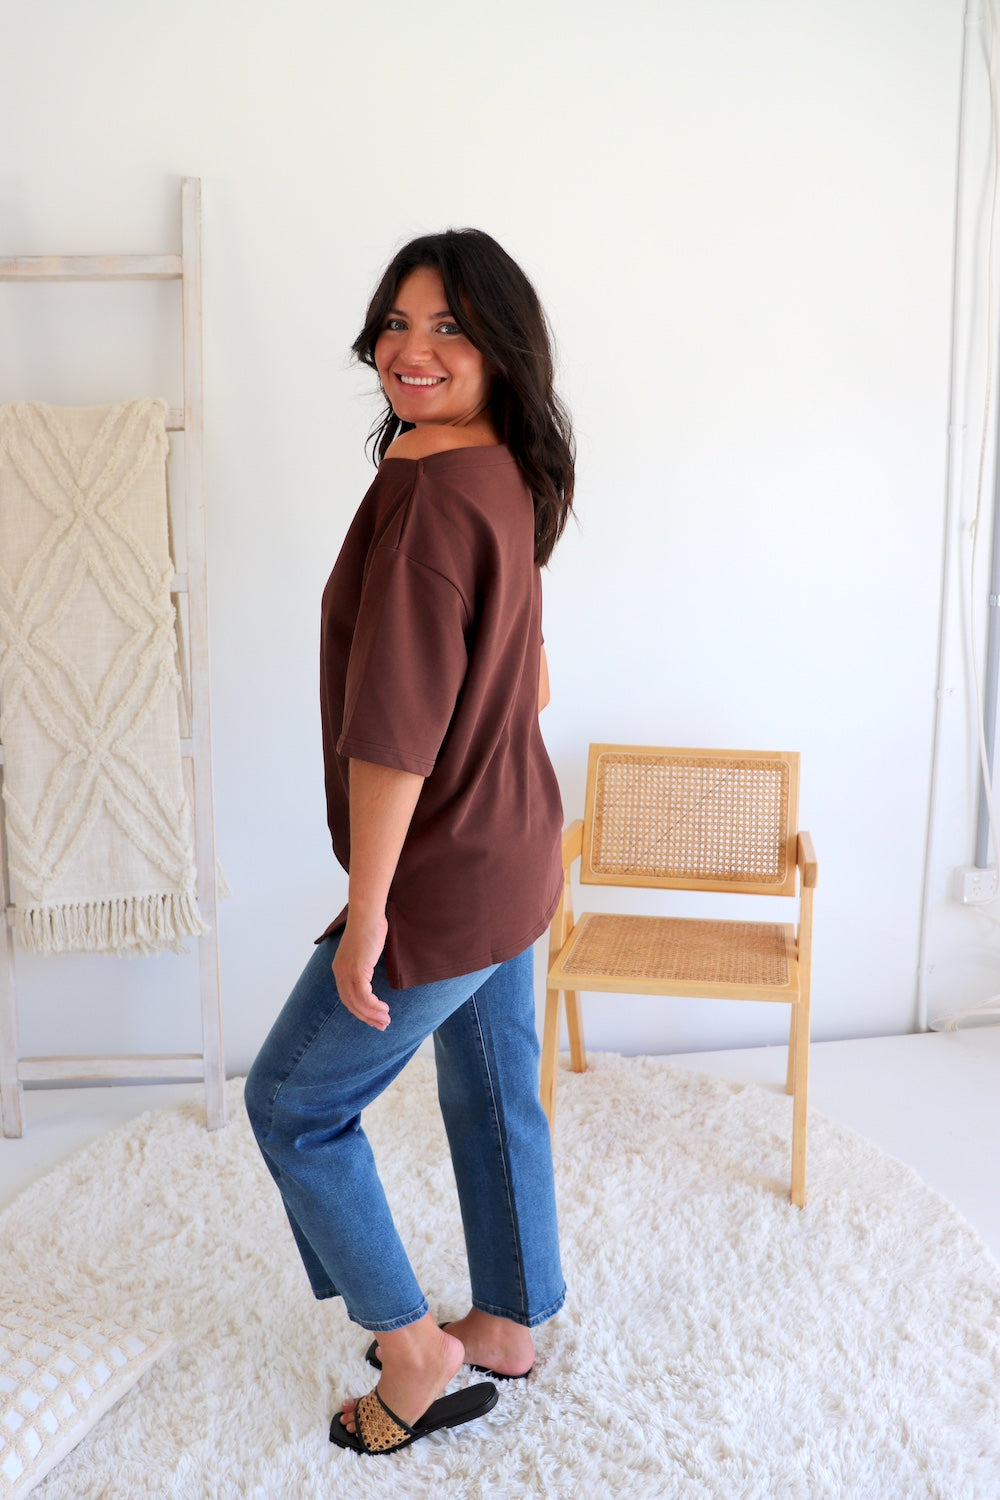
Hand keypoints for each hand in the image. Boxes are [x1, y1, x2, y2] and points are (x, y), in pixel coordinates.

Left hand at [332, 911, 390, 1028]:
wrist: (367, 915)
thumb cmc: (369, 927)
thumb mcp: (364, 949)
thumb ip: (364, 961)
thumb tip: (372, 970)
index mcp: (340, 968)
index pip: (347, 997)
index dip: (360, 1010)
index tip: (373, 1017)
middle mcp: (340, 972)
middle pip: (351, 1004)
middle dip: (366, 1017)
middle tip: (381, 1025)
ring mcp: (347, 972)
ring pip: (358, 1002)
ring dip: (372, 1014)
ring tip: (385, 1020)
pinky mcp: (357, 970)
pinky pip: (364, 996)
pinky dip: (374, 1005)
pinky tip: (383, 1008)